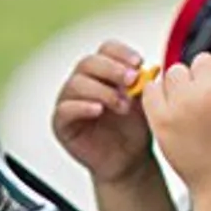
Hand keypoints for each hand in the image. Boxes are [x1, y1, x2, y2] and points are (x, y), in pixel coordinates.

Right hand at [52, 40, 156, 185]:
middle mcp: (83, 81)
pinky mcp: (61, 122)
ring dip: (102, 91)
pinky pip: (65, 109)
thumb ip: (143, 84)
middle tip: (131, 80)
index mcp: (103, 72)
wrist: (128, 160)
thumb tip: (150, 69)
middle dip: (112, 69)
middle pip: (89, 63)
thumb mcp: (143, 102)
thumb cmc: (133, 129)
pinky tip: (98, 110)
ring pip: (77, 83)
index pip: (106, 50)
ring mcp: (69, 100)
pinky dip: (82, 107)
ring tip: (122, 105)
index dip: (121, 53)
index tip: (138, 62)